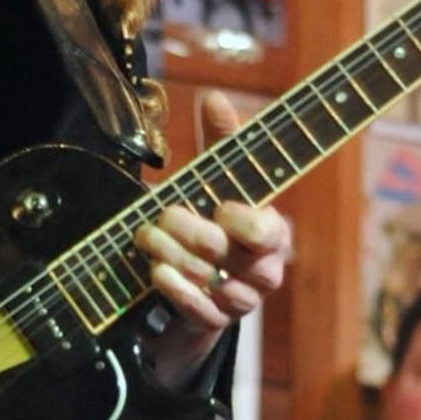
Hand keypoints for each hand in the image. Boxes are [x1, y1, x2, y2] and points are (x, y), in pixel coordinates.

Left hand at [136, 90, 290, 378]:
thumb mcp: (219, 179)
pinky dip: (177, 291)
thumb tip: (215, 98)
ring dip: (175, 257)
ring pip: (213, 282)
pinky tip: (157, 273)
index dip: (243, 221)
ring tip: (147, 238)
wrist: (203, 277)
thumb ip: (222, 143)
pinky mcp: (216, 321)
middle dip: (192, 232)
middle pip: (233, 255)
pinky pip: (200, 311)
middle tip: (163, 215)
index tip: (219, 206)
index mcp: (273, 232)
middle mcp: (264, 269)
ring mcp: (241, 299)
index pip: (268, 232)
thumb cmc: (216, 220)